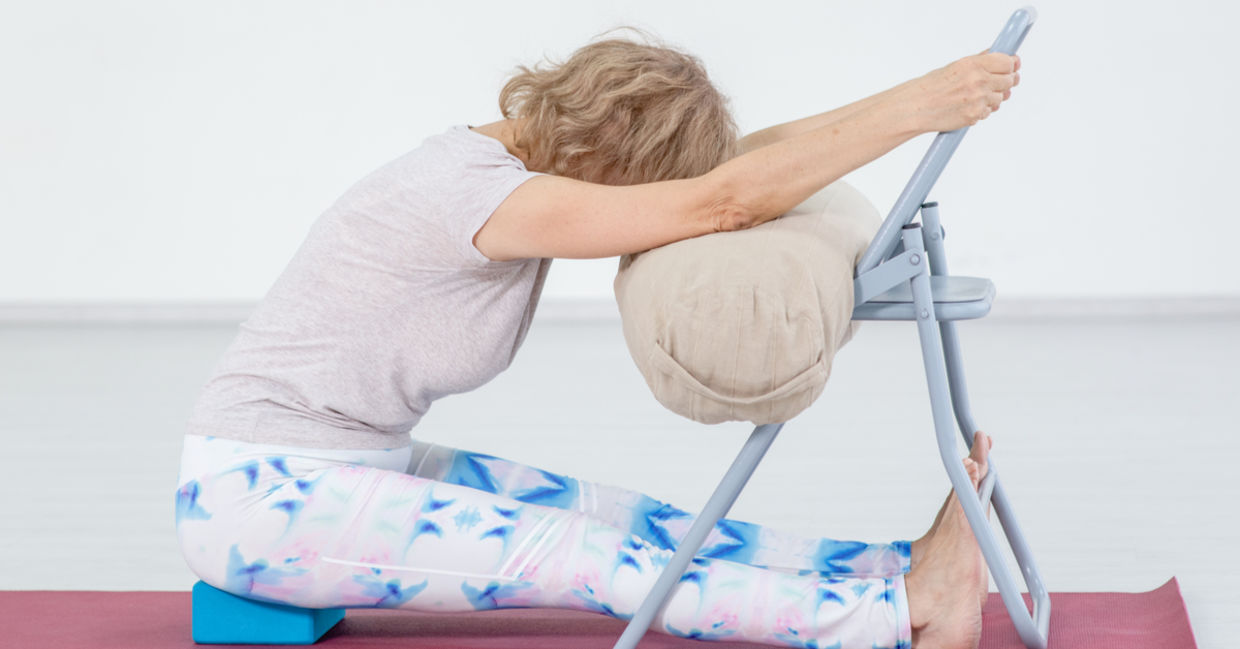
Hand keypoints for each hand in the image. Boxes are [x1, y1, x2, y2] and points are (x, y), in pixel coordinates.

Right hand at [904, 51, 1020, 132]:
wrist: (915, 107)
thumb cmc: (931, 87)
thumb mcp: (956, 66)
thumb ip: (980, 61)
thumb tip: (1002, 56)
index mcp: (973, 64)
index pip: (1008, 62)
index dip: (1011, 65)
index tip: (1011, 66)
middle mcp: (978, 80)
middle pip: (1010, 80)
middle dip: (1006, 82)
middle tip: (996, 83)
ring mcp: (978, 99)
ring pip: (1001, 98)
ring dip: (993, 98)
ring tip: (974, 97)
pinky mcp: (975, 115)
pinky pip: (988, 112)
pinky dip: (982, 110)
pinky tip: (967, 106)